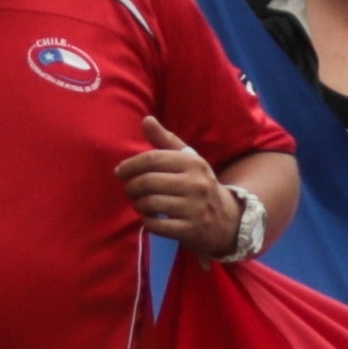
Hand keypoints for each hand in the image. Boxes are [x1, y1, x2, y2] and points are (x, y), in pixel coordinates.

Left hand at [116, 118, 237, 249]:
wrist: (227, 219)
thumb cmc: (199, 185)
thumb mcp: (188, 161)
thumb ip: (165, 141)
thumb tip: (146, 119)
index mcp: (193, 163)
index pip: (152, 159)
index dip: (130, 165)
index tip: (120, 172)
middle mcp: (196, 184)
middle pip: (148, 182)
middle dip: (131, 187)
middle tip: (130, 190)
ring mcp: (195, 208)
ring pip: (150, 203)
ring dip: (138, 205)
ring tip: (140, 204)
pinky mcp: (191, 229)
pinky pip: (156, 225)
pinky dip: (147, 222)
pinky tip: (150, 218)